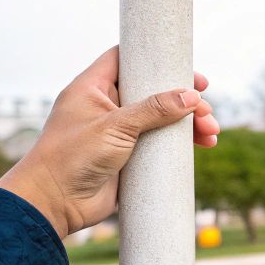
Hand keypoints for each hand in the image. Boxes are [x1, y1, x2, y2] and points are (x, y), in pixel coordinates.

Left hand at [0, 47, 220, 238]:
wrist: (53, 204)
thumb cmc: (71, 158)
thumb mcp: (114, 127)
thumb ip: (154, 109)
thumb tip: (192, 96)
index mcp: (93, 89)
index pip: (126, 60)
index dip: (158, 60)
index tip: (189, 73)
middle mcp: (106, 108)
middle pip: (152, 91)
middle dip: (183, 99)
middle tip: (206, 109)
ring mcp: (117, 133)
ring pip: (161, 119)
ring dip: (187, 123)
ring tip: (211, 133)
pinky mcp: (127, 157)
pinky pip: (159, 144)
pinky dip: (181, 144)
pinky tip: (202, 145)